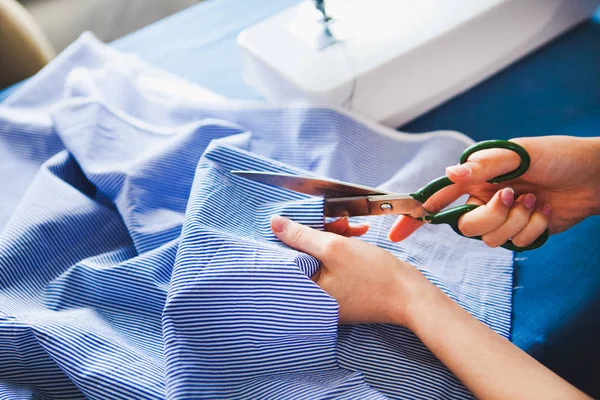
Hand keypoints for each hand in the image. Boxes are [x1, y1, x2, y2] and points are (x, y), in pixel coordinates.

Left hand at [271, 215, 428, 325]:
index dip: (295, 234)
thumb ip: (301, 235)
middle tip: (340, 222)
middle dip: (322, 233)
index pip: (286, 258)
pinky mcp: (346, 290)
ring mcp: (331, 294)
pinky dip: (346, 247)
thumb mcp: (335, 248)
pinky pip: (337, 263)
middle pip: (306, 255)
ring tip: (355, 228)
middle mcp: (315, 296)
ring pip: (323, 256)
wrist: (411, 295)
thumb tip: (275, 224)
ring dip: (337, 236)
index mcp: (306, 291)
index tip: (308, 220)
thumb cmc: (374, 275)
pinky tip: (359, 235)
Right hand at [389, 136, 599, 246]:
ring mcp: (501, 218)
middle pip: (464, 224)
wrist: (596, 176)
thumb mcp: (521, 154)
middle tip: (514, 196)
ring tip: (536, 202)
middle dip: (489, 216)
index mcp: (475, 178)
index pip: (436, 197)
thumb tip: (451, 173)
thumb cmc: (559, 156)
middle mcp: (482, 199)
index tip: (396, 233)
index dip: (414, 215)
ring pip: (488, 238)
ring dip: (516, 222)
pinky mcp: (520, 233)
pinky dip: (533, 229)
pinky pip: (514, 244)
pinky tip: (545, 212)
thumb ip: (485, 165)